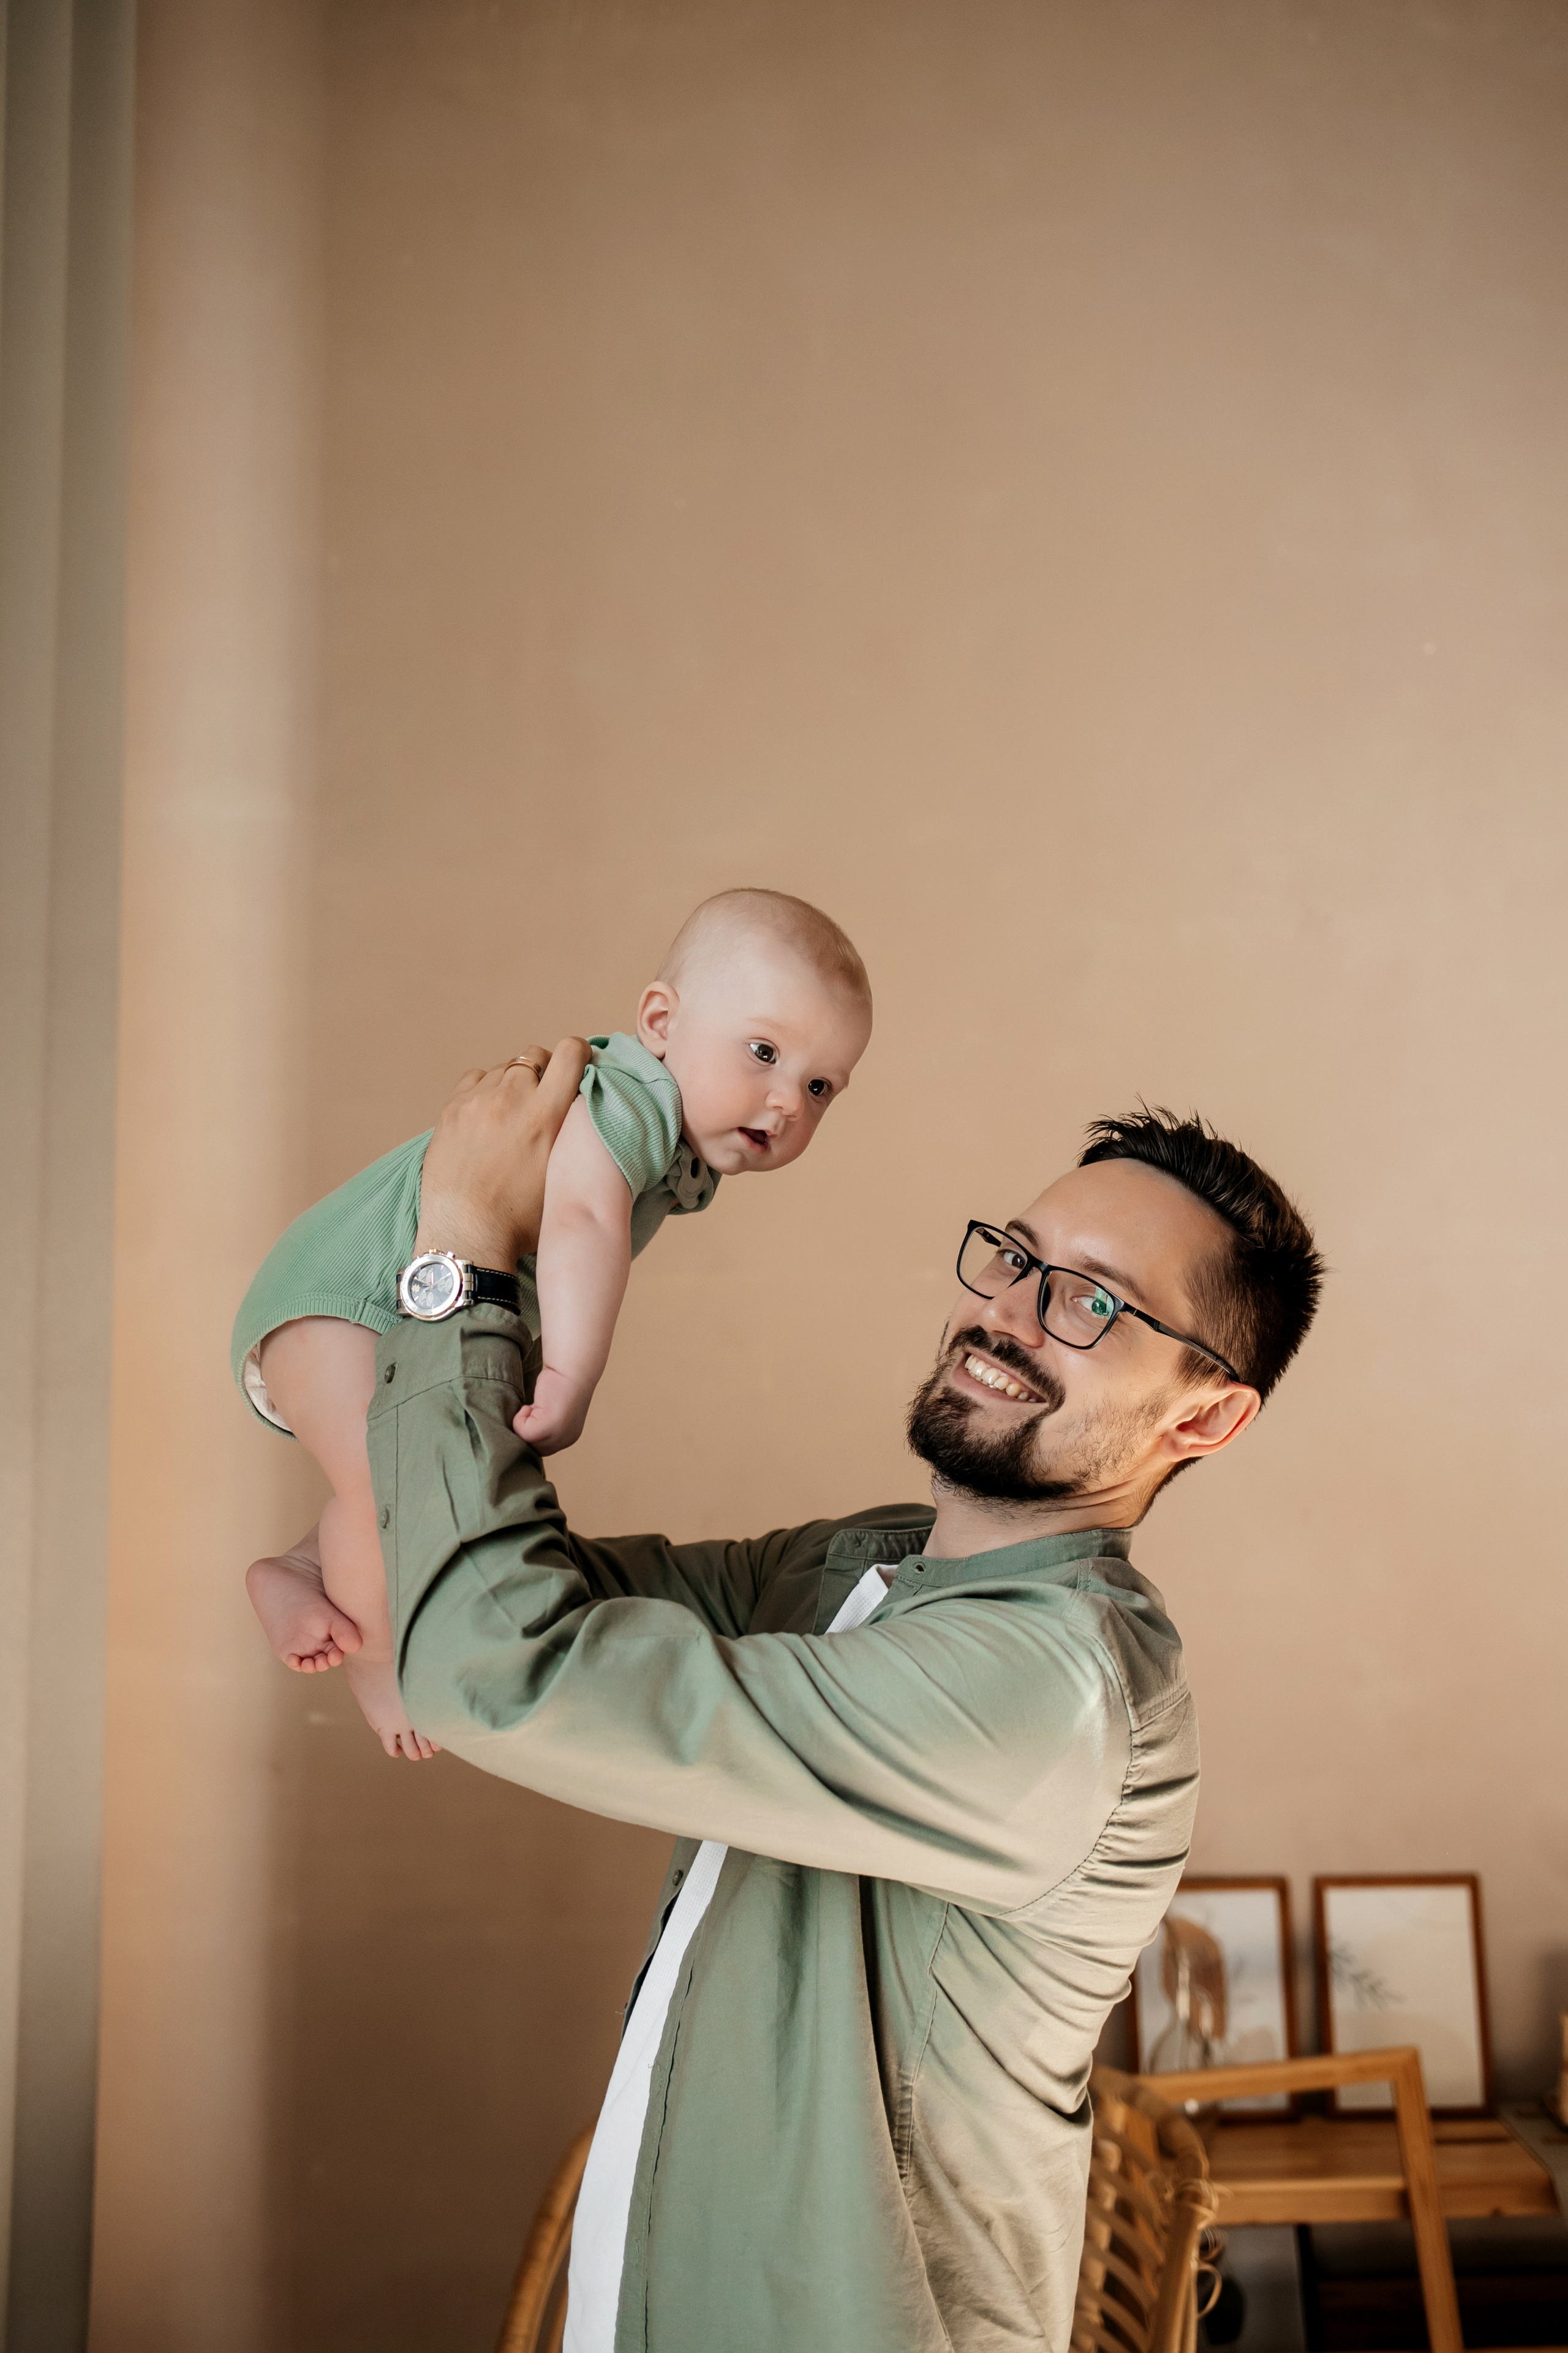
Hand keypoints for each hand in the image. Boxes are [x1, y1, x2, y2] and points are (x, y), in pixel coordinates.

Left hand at [415, 1038, 590, 1267]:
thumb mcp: (563, 1175)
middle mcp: (512, 1098)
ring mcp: (477, 1101)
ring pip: (504, 1068)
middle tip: (544, 1095)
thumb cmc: (521, 1218)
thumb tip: (580, 1105)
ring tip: (512, 1113)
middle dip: (544, 1069)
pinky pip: (475, 1079)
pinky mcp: (452, 1110)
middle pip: (535, 1055)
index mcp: (546, 1114)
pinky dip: (485, 1089)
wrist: (466, 1233)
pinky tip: (487, 1115)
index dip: (578, 1053)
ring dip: (514, 1082)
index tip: (579, 1064)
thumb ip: (573, 1133)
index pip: (570, 1052)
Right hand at [511, 1365, 590, 1455]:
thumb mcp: (553, 1412)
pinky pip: (521, 1431)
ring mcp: (557, 1435)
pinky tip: (533, 1405)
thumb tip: (520, 1435)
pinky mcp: (547, 1426)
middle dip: (526, 1428)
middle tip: (535, 1409)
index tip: (535, 1414)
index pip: (540, 1449)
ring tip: (535, 1406)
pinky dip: (520, 1417)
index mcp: (568, 1438)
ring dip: (523, 1421)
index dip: (531, 1433)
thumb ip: (543, 1427)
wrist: (571, 1368)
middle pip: (530, 1448)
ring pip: (524, 1440)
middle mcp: (565, 1440)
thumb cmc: (559, 1383)